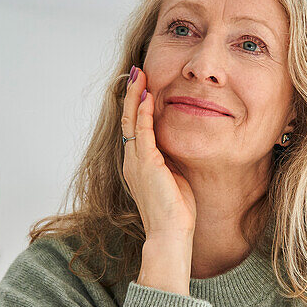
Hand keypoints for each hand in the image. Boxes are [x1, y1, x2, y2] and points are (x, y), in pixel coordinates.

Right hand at [121, 66, 196, 238]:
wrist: (171, 233)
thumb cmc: (176, 211)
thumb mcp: (173, 178)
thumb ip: (170, 160)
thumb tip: (177, 146)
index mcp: (138, 164)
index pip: (134, 127)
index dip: (137, 106)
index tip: (143, 87)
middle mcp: (132, 160)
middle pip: (128, 119)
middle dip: (133, 94)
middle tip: (137, 72)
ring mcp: (137, 161)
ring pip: (132, 120)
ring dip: (135, 96)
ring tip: (139, 75)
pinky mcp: (146, 164)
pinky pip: (142, 131)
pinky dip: (144, 112)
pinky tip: (147, 96)